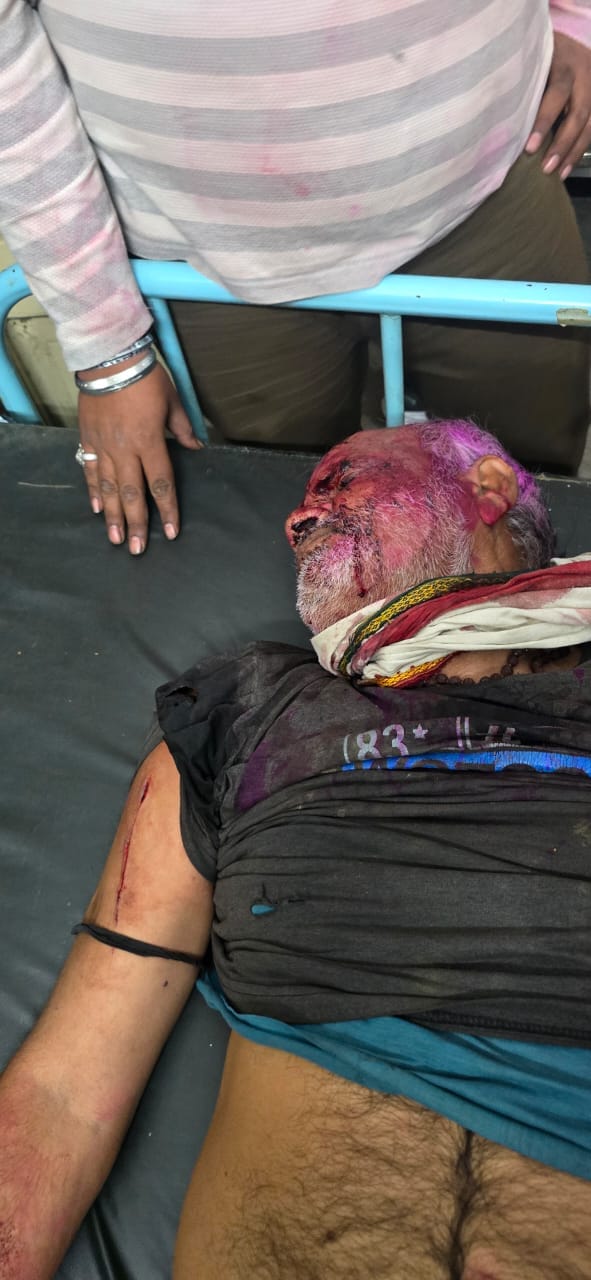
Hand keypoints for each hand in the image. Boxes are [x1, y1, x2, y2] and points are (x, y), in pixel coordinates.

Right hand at [78, 360, 201, 553]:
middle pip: (133, 494)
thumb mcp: (173, 401)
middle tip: (136, 549)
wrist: (109, 358)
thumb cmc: (146, 377)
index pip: (162, 483)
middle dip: (136, 524)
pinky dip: (93, 491)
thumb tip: (196, 448)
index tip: (172, 532)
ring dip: (113, 516)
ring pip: (109, 488)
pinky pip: (90, 470)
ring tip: (115, 538)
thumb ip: (184, 429)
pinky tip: (98, 509)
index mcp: (150, 441)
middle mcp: (125, 449)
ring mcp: (104, 446)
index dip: (168, 510)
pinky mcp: (88, 439)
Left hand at [525, 32, 590, 178]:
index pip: (557, 92)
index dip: (545, 121)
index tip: (530, 147)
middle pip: (578, 112)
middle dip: (562, 143)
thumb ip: (524, 85)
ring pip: (589, 124)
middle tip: (545, 168)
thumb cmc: (535, 54)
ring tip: (556, 173)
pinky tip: (566, 168)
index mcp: (563, 60)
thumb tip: (501, 126)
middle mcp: (584, 71)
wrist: (563, 40)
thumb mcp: (530, 60)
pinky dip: (578, 150)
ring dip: (572, 152)